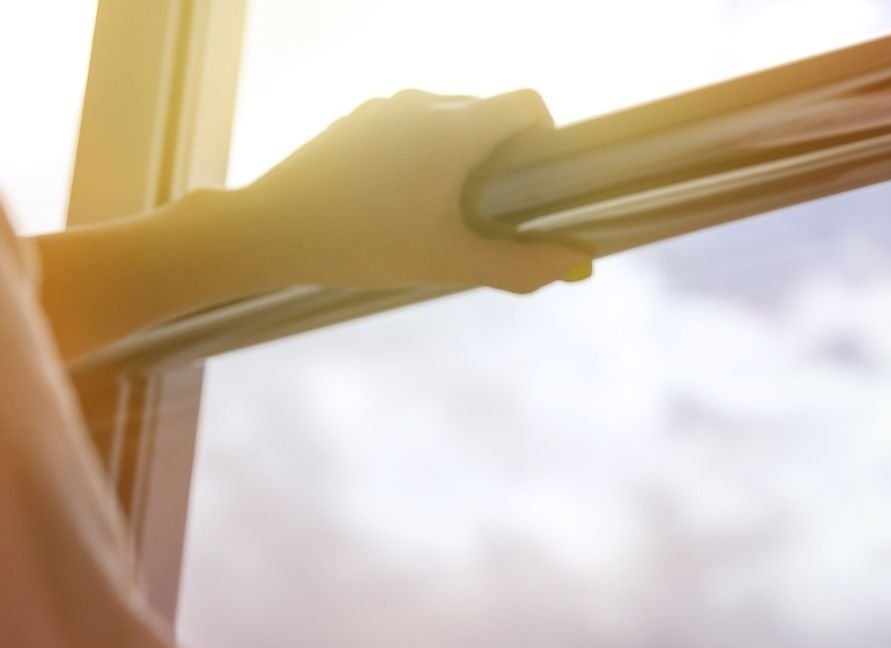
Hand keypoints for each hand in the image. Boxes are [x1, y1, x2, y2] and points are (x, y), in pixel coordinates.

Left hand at [240, 89, 590, 294]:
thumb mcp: (453, 264)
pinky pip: (409, 128)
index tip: (535, 181)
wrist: (272, 231)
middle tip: (490, 212)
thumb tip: (581, 264)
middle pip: (489, 113)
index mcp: (456, 126)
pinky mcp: (355, 121)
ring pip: (447, 120)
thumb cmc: (367, 246)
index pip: (528, 101)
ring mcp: (384, 108)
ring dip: (460, 158)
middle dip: (502, 156)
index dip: (545, 136)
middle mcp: (423, 102)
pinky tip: (398, 205)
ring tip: (440, 212)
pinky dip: (420, 157)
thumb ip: (523, 265)